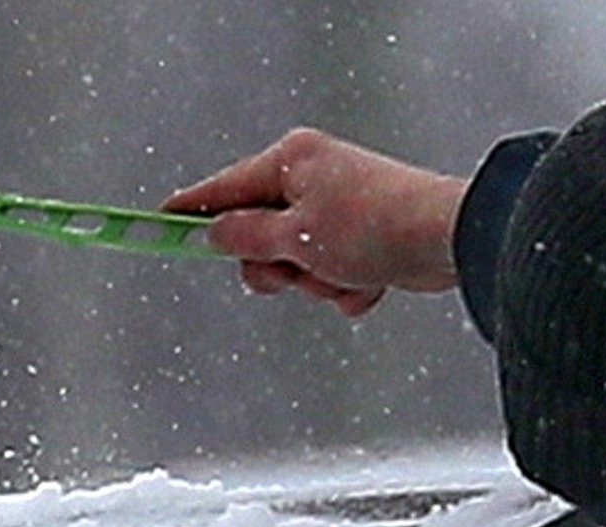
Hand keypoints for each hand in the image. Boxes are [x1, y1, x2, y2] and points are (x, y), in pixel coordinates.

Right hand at [165, 128, 468, 313]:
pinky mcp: (363, 238)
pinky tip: (370, 282)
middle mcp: (312, 177)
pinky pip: (334, 275)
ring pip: (298, 263)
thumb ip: (247, 239)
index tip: (159, 223)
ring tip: (345, 274)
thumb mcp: (295, 237)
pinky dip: (347, 286)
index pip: (223, 189)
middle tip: (296, 270)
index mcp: (291, 161)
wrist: (445, 240)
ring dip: (317, 282)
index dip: (191, 212)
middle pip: (259, 234)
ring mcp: (339, 208)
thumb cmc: (376, 225)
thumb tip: (217, 234)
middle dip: (277, 266)